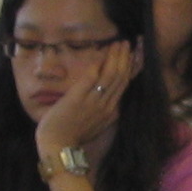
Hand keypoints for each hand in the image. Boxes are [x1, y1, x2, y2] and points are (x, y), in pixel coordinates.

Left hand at [33, 41, 133, 160]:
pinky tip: (101, 52)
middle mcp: (107, 105)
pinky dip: (98, 64)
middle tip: (127, 43)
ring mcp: (93, 101)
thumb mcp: (95, 125)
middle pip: (121, 77)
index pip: (124, 85)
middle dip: (125, 58)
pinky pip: (92, 77)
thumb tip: (108, 101)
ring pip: (111, 75)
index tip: (133, 55)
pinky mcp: (78, 98)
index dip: (130, 68)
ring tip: (119, 43)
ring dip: (116, 56)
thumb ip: (102, 112)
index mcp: (111, 112)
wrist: (58, 147)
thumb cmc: (71, 136)